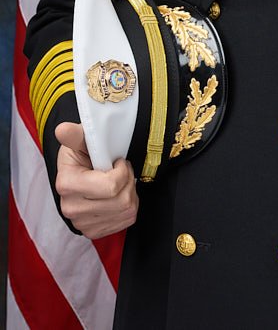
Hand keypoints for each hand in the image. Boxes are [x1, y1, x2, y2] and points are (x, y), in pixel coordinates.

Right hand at [55, 122, 138, 238]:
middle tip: (122, 169)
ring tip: (121, 181)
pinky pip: (126, 221)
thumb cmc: (82, 153)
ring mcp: (82, 223)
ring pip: (127, 211)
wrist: (79, 172)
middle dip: (128, 180)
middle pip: (121, 200)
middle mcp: (71, 208)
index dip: (122, 170)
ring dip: (130, 192)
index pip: (111, 186)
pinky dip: (129, 206)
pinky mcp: (93, 231)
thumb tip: (62, 130)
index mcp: (67, 183)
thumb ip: (74, 134)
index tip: (117, 160)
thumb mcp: (80, 139)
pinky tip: (119, 195)